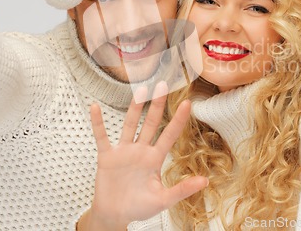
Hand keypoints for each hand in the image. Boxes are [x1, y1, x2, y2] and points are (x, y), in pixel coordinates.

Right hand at [78, 82, 207, 230]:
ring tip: (140, 90)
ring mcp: (124, 151)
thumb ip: (182, 190)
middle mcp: (140, 150)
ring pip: (130, 124)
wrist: (114, 215)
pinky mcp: (107, 156)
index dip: (179, 120)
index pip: (169, 135)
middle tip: (163, 85)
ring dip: (135, 108)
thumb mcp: (163, 200)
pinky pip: (102, 136)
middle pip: (151, 123)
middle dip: (157, 105)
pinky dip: (98, 122)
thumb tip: (206, 181)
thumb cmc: (138, 208)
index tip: (188, 103)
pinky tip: (95, 107)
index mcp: (155, 159)